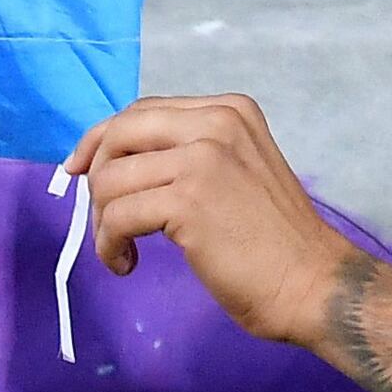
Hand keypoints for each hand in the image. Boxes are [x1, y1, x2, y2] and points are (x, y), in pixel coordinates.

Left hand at [68, 90, 366, 345]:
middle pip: (119, 133)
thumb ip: (191, 153)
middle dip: (96, 176)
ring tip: (123, 250)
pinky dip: (109, 244)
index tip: (80, 170)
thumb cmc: (276, 240)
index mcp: (229, 110)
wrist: (312, 282)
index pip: (143, 112)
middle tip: (103, 219)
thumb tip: (119, 162)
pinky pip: (117, 216)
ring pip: (111, 178)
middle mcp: (216, 122)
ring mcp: (202, 157)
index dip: (102, 140)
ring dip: (102, 222)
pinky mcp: (188, 200)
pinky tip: (127, 264)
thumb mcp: (237, 170)